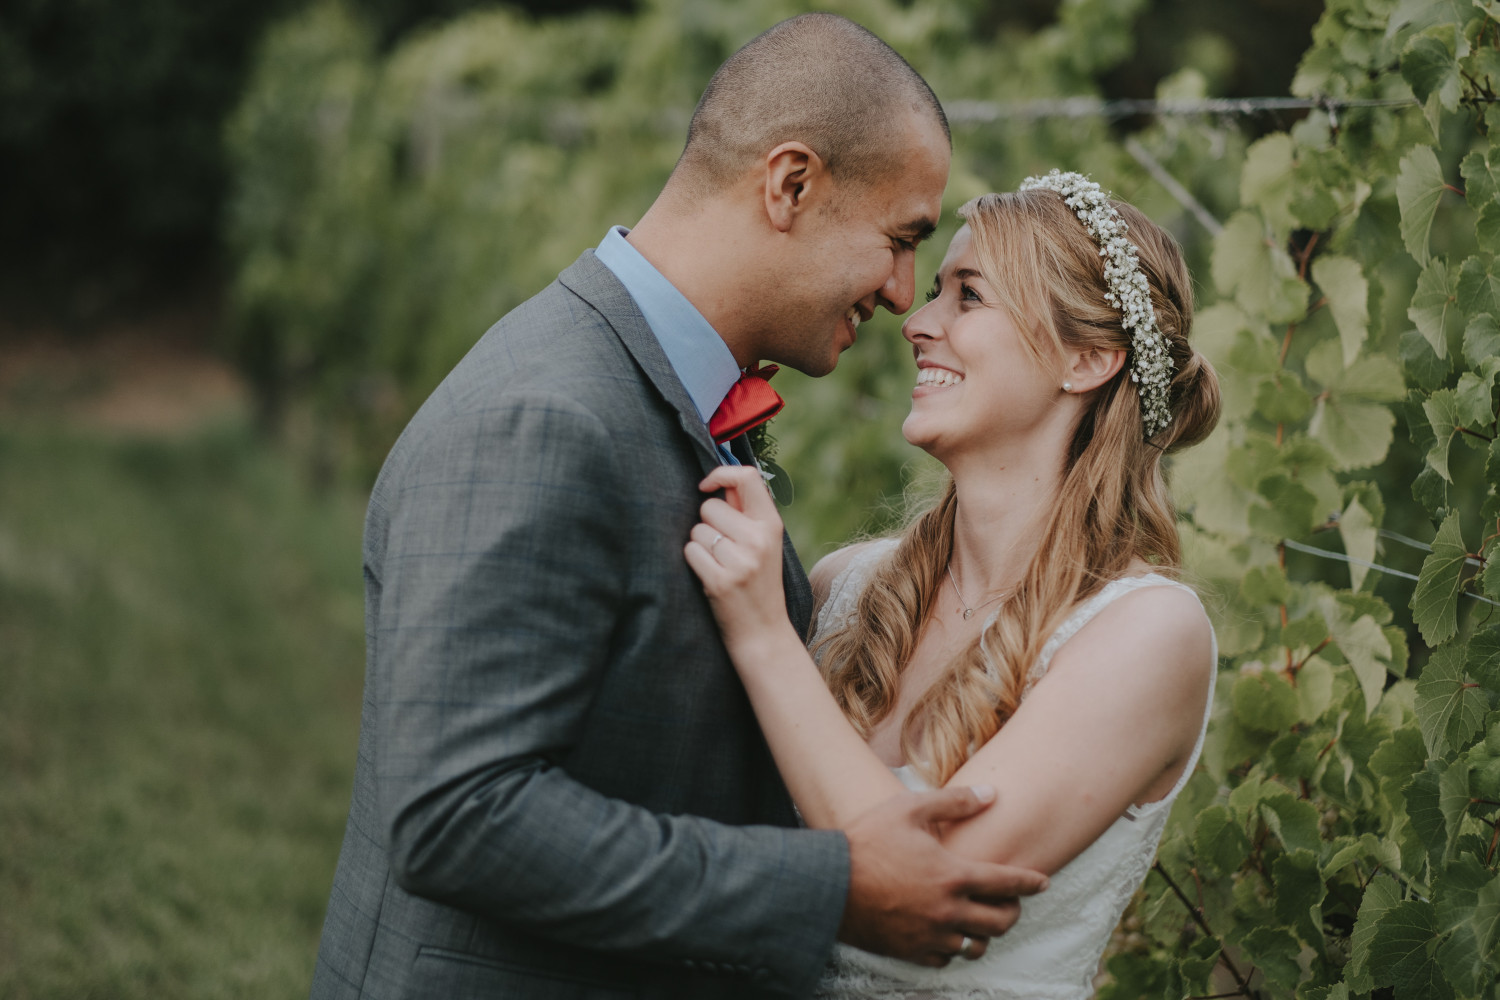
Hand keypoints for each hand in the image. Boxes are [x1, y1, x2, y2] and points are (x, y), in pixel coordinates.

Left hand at [683, 465, 790, 651]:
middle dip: (707, 523)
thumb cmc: (759, 584)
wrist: (763, 632)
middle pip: (709, 507)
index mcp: (771, 525)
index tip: (706, 486)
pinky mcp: (720, 581)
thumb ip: (745, 513)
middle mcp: (758, 540)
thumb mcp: (764, 545)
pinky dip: (693, 561)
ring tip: (718, 564)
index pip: (747, 477)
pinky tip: (709, 575)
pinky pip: (690, 551)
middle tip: (722, 548)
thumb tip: (718, 482)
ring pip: (697, 530)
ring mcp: (740, 561)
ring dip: (699, 545)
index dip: (721, 474)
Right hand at [839, 785, 1047, 966]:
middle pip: (1001, 922)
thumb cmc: (868, 841)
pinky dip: (953, 947)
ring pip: (976, 944)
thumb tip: (991, 794)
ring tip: (979, 918)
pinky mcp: (912, 951)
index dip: (1030, 882)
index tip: (1043, 881)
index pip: (1008, 883)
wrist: (828, 883)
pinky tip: (947, 932)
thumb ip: (954, 801)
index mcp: (954, 875)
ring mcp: (931, 935)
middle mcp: (949, 910)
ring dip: (984, 932)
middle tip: (1008, 901)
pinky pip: (946, 958)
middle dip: (1012, 911)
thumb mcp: (909, 809)